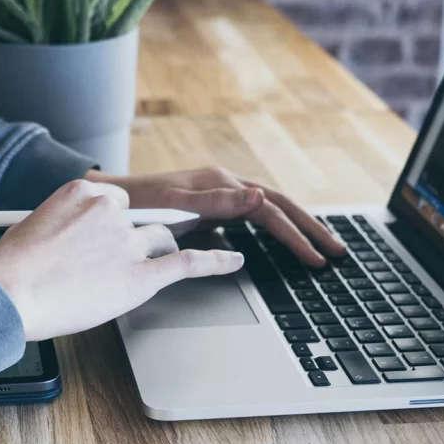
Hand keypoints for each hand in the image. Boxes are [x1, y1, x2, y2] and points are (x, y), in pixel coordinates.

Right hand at [0, 179, 243, 341]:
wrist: (8, 293)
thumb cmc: (12, 269)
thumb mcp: (35, 226)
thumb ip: (65, 225)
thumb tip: (72, 239)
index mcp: (84, 192)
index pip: (117, 202)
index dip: (113, 224)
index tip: (104, 238)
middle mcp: (112, 211)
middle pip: (142, 220)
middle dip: (135, 238)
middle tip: (119, 256)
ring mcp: (129, 243)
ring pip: (159, 240)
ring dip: (155, 253)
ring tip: (139, 268)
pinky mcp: (141, 275)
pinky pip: (188, 262)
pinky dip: (216, 260)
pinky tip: (233, 260)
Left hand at [86, 167, 345, 267]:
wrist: (104, 199)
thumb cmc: (133, 202)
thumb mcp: (174, 201)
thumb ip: (217, 199)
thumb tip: (260, 197)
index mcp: (222, 183)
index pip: (273, 210)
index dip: (297, 235)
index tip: (318, 259)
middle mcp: (225, 185)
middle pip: (280, 206)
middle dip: (311, 229)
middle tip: (339, 253)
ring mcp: (219, 195)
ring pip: (269, 210)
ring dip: (297, 228)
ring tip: (322, 248)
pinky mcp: (210, 207)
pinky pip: (252, 218)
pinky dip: (274, 229)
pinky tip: (283, 243)